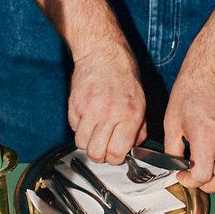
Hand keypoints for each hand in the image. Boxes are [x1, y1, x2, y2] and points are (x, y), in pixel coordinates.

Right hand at [68, 41, 145, 165]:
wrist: (103, 54)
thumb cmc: (125, 78)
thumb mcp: (141, 103)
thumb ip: (139, 129)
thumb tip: (131, 148)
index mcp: (129, 115)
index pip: (116, 153)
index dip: (115, 158)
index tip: (115, 154)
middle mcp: (108, 114)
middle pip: (96, 153)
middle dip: (100, 155)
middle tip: (103, 148)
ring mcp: (89, 109)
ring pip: (81, 144)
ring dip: (87, 143)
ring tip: (94, 134)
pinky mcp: (75, 104)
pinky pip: (73, 128)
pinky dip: (79, 128)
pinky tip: (87, 119)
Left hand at [163, 49, 214, 191]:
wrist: (210, 71)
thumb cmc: (189, 93)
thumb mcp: (172, 123)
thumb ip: (173, 149)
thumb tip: (175, 166)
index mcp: (205, 138)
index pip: (202, 176)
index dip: (190, 181)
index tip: (183, 175)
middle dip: (211, 186)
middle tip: (199, 180)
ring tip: (211, 173)